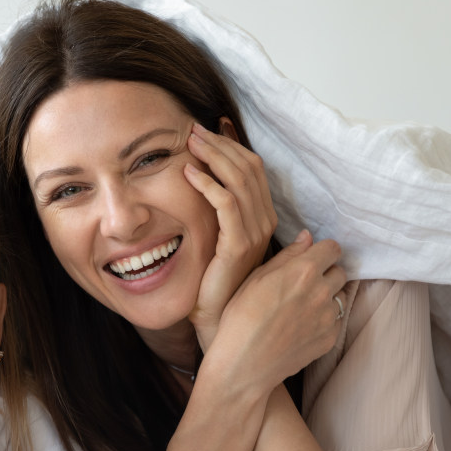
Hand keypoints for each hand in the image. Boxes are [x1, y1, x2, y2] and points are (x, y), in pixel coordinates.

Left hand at [182, 122, 277, 350]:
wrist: (217, 320)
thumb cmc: (212, 281)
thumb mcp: (214, 237)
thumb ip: (215, 210)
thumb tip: (202, 179)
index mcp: (261, 217)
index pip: (252, 168)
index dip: (231, 145)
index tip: (207, 129)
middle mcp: (263, 221)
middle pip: (248, 167)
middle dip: (220, 144)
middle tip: (194, 129)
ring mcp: (253, 233)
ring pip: (239, 180)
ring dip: (213, 156)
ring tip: (190, 142)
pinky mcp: (237, 245)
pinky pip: (226, 205)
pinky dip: (207, 184)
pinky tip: (187, 173)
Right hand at [204, 231, 346, 393]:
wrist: (243, 364)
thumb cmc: (241, 318)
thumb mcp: (256, 278)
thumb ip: (287, 255)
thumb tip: (307, 237)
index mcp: (303, 271)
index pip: (332, 248)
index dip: (322, 251)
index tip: (312, 258)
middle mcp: (322, 292)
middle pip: (339, 272)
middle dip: (325, 273)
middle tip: (302, 284)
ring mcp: (328, 318)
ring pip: (339, 297)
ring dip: (326, 297)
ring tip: (301, 307)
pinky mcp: (329, 339)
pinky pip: (334, 321)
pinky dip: (323, 320)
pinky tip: (300, 326)